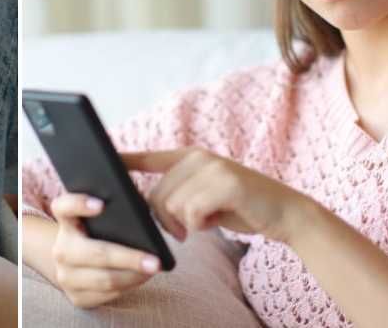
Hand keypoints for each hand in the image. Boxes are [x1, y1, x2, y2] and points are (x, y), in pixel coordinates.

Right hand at [46, 193, 161, 307]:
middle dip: (129, 258)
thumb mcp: (100, 221)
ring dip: (134, 276)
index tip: (101, 205)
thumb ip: (115, 212)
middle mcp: (61, 249)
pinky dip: (129, 287)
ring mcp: (65, 276)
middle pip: (96, 253)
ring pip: (105, 280)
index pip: (63, 207)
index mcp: (67, 222)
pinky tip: (141, 278)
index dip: (79, 203)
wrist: (75, 265)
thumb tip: (143, 215)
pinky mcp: (76, 297)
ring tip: (153, 269)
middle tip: (155, 261)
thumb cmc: (98, 235)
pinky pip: (107, 295)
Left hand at [123, 147, 313, 244]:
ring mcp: (213, 168)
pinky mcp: (225, 184)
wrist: (286, 213)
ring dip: (184, 224)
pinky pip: (191, 212)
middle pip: (155, 195)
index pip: (149, 158)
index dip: (124, 160)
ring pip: (171, 205)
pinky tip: (214, 223)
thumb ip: (180, 194)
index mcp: (190, 157)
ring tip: (204, 223)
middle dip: (165, 220)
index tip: (102, 161)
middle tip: (186, 230)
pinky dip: (199, 225)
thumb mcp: (205, 197)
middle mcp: (199, 157)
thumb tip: (150, 206)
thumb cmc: (241, 208)